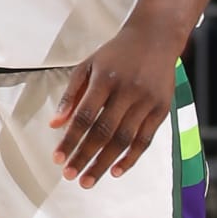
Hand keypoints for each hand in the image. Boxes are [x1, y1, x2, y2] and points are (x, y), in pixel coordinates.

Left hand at [52, 17, 179, 186]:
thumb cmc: (116, 54)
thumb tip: (54, 125)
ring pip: (124, 139)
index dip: (70, 139)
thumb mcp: (88, 65)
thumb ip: (71, 95)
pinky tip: (115, 172)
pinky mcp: (161, 109)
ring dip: (104, 163)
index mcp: (105, 79)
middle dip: (85, 157)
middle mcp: (127, 91)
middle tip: (70, 175)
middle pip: (103, 132)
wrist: (156, 38)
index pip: (84, 116)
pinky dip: (130, 158)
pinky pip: (145, 140)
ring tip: (88, 180)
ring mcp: (146, 101)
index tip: (58, 158)